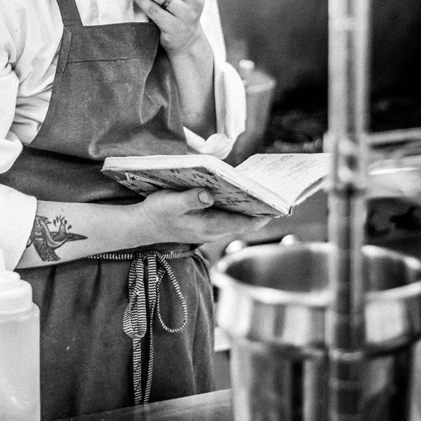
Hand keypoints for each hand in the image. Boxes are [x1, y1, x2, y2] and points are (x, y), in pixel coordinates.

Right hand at [135, 187, 269, 246]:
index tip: (278, 204)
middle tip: (276, 192)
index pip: (244, 223)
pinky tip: (238, 192)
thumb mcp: (170, 202)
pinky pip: (227, 216)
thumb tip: (209, 194)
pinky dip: (236, 206)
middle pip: (245, 222)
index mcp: (209, 226)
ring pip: (237, 219)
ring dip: (249, 207)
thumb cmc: (156, 213)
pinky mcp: (205, 224)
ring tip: (263, 190)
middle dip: (260, 208)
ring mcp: (209, 229)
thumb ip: (190, 199)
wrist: (142, 226)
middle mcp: (213, 230)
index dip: (262, 214)